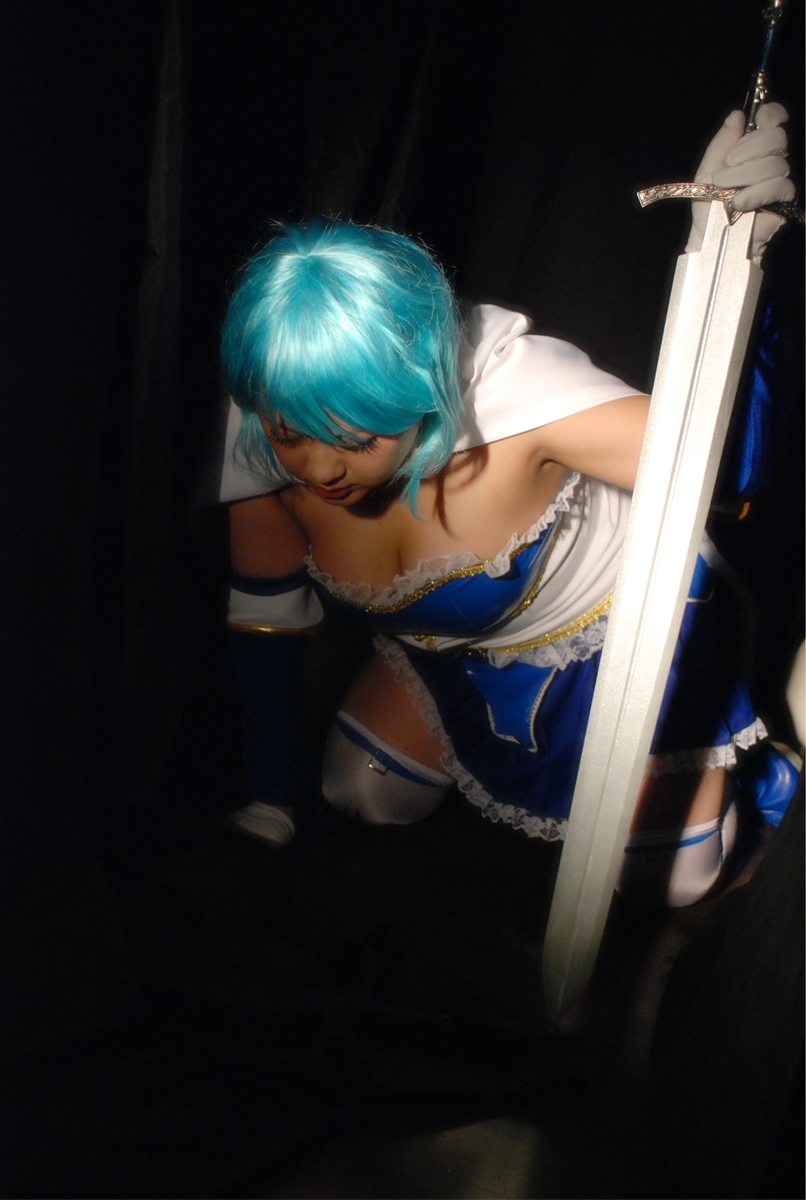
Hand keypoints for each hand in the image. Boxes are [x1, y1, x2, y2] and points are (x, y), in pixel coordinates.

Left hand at [686, 104, 795, 259]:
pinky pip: (778, 187)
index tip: (758, 117)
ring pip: (775, 164)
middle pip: (777, 138)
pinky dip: (755, 193)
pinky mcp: (783, 201)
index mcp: (753, 148)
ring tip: (725, 189)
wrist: (710, 236)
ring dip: (745, 175)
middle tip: (727, 166)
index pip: (774, 119)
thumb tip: (737, 115)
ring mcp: (779, 180)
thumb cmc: (708, 205)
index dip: (771, 113)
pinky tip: (739, 202)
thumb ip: (722, 142)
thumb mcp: (707, 169)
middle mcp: (770, 160)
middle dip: (749, 149)